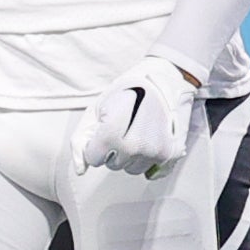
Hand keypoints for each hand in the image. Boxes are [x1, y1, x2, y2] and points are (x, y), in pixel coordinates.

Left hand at [74, 53, 200, 177]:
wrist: (165, 78)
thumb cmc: (128, 90)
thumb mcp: (96, 109)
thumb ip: (81, 140)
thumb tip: (79, 170)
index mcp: (113, 133)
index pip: (95, 158)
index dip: (95, 145)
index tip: (103, 131)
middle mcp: (136, 146)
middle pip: (113, 165)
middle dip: (113, 150)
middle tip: (123, 127)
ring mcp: (155, 151)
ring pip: (132, 169)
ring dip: (130, 156)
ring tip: (137, 131)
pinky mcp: (170, 153)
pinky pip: (151, 171)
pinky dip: (147, 159)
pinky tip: (149, 141)